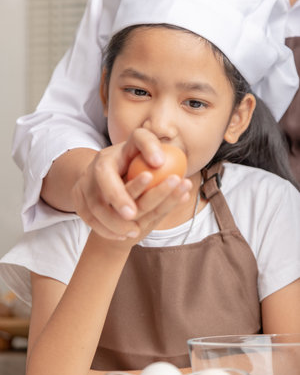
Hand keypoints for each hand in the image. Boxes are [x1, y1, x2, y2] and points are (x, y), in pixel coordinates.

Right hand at [72, 129, 189, 239]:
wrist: (102, 176)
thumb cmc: (137, 172)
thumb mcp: (152, 167)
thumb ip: (167, 177)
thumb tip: (186, 187)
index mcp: (128, 146)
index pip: (140, 138)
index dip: (149, 147)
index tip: (160, 162)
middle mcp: (105, 157)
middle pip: (104, 174)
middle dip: (118, 195)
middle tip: (132, 214)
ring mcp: (87, 176)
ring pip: (95, 201)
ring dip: (112, 220)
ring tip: (132, 232)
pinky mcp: (78, 194)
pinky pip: (87, 214)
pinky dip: (104, 227)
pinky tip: (119, 236)